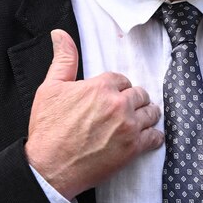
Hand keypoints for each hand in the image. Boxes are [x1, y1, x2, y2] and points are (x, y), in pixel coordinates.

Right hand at [24, 29, 163, 198]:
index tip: (112, 98)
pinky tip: (145, 138)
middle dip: (133, 101)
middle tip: (124, 111)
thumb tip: (60, 34)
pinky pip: (155, 137)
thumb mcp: (50, 88)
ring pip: (151, 113)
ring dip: (146, 115)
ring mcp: (128, 126)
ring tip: (137, 121)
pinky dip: (153, 137)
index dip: (117, 89)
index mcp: (101, 86)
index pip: (122, 80)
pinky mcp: (133, 148)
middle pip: (140, 94)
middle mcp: (118, 104)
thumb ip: (63, 59)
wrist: (49, 168)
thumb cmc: (47, 129)